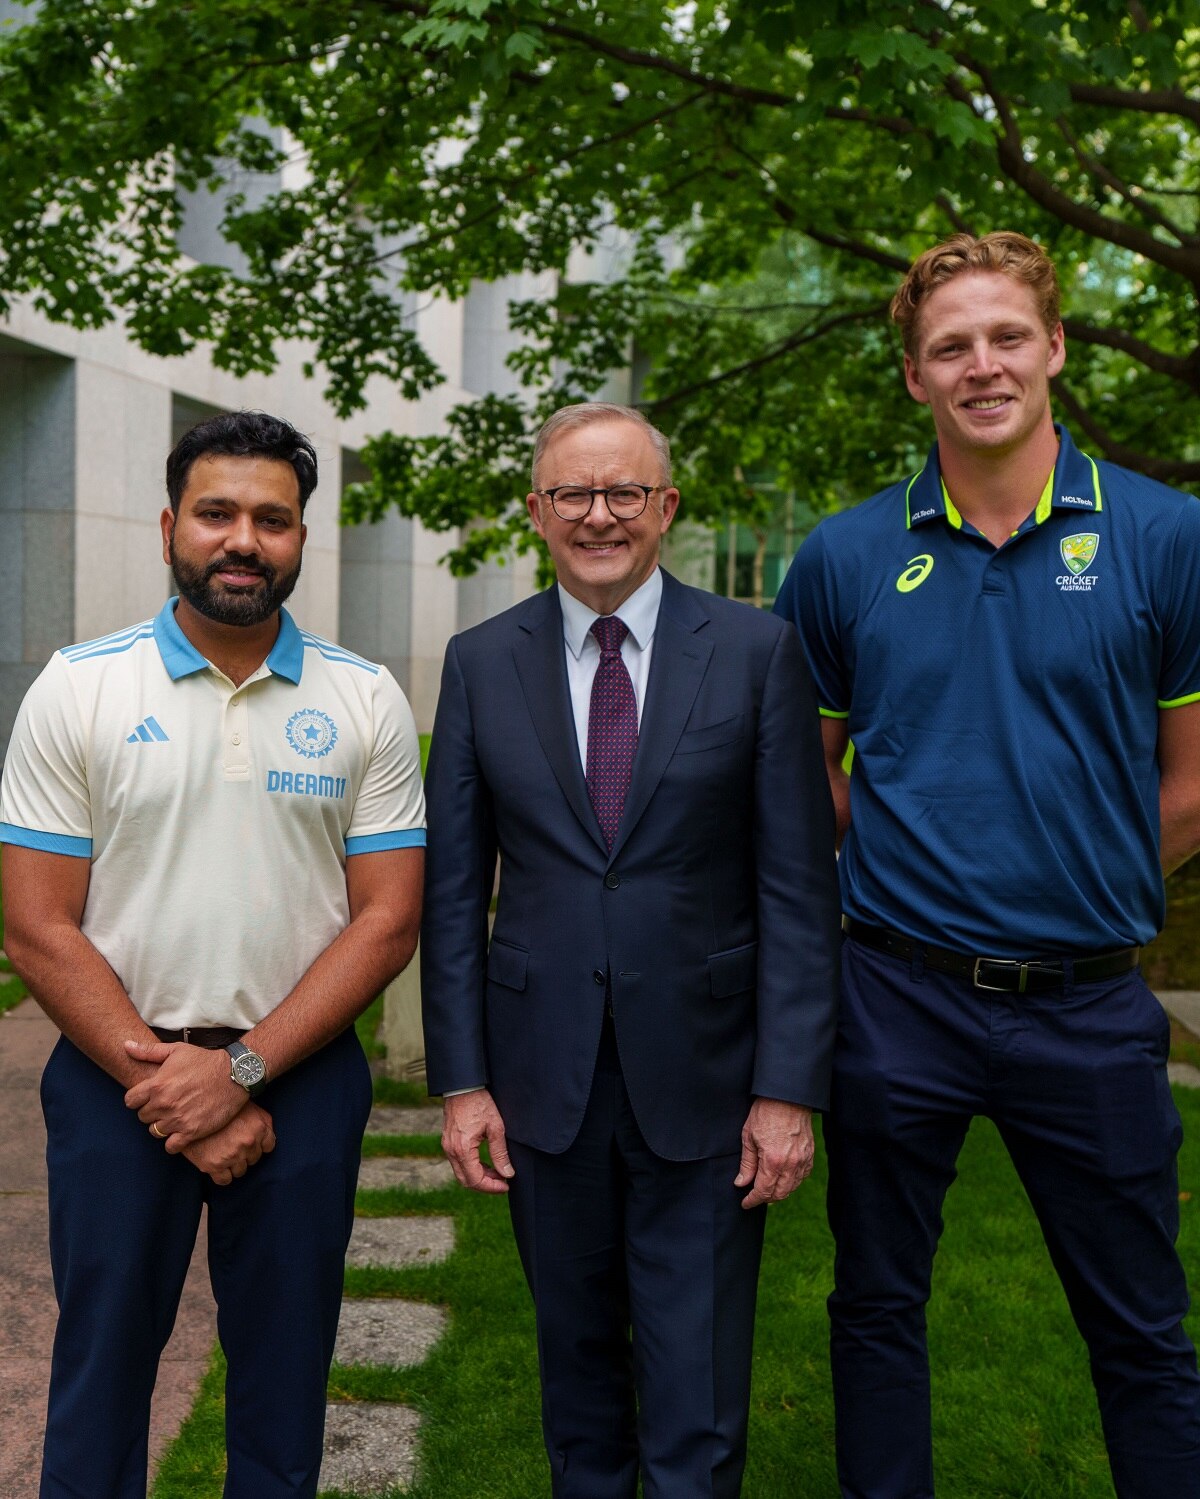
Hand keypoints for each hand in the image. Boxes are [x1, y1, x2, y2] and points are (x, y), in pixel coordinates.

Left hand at [123, 1039, 244, 1149]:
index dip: (138, 1099)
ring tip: (174, 1117)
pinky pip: (170, 1146)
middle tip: (165, 1105)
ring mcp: (177, 1119)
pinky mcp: (192, 1131)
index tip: (148, 1097)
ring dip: (162, 1125)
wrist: (235, 1074)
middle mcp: (164, 1104)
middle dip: (151, 1111)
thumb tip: (126, 1045)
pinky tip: (180, 1133)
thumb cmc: (205, 1061)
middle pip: (143, 1117)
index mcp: (157, 1085)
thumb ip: (148, 1051)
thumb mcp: (177, 1050)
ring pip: (154, 1131)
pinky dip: (173, 1142)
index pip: (130, 1101)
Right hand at [180, 1102, 275, 1185]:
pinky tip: (217, 1166)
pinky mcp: (214, 1165)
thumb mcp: (249, 1107)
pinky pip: (225, 1180)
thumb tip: (267, 1136)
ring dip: (234, 1165)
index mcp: (259, 1127)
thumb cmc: (220, 1105)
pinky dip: (222, 1176)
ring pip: (241, 1171)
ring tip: (224, 1154)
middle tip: (233, 1146)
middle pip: (254, 1159)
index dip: (259, 1145)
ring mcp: (232, 1155)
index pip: (268, 1146)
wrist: (191, 1110)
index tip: (251, 1144)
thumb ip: (263, 1121)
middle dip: (245, 1154)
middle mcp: (248, 1142)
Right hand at [442, 1088, 514, 1194]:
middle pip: (466, 1181)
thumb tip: (507, 1174)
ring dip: (479, 1176)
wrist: (463, 1086)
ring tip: (498, 1171)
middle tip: (503, 1182)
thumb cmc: (480, 1103)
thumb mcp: (495, 1128)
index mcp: (462, 1149)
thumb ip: (500, 1153)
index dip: (491, 1187)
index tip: (506, 1186)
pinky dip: (472, 1167)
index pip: (475, 1180)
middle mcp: (451, 1151)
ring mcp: (447, 1146)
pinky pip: (459, 1162)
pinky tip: (486, 1162)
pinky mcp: (448, 1141)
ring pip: (462, 1172)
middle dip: (485, 1185)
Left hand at [734, 1098, 814, 1209]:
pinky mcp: (810, 1154)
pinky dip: (793, 1182)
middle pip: (779, 1194)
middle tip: (755, 1196)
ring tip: (768, 1189)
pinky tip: (785, 1178)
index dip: (753, 1200)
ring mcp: (803, 1160)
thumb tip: (741, 1183)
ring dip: (780, 1192)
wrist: (787, 1096)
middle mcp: (791, 1165)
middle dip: (766, 1199)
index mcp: (773, 1161)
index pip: (763, 1191)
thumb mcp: (748, 1136)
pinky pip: (803, 1176)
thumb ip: (747, 1164)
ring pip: (792, 1187)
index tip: (745, 1203)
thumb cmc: (765, 1112)